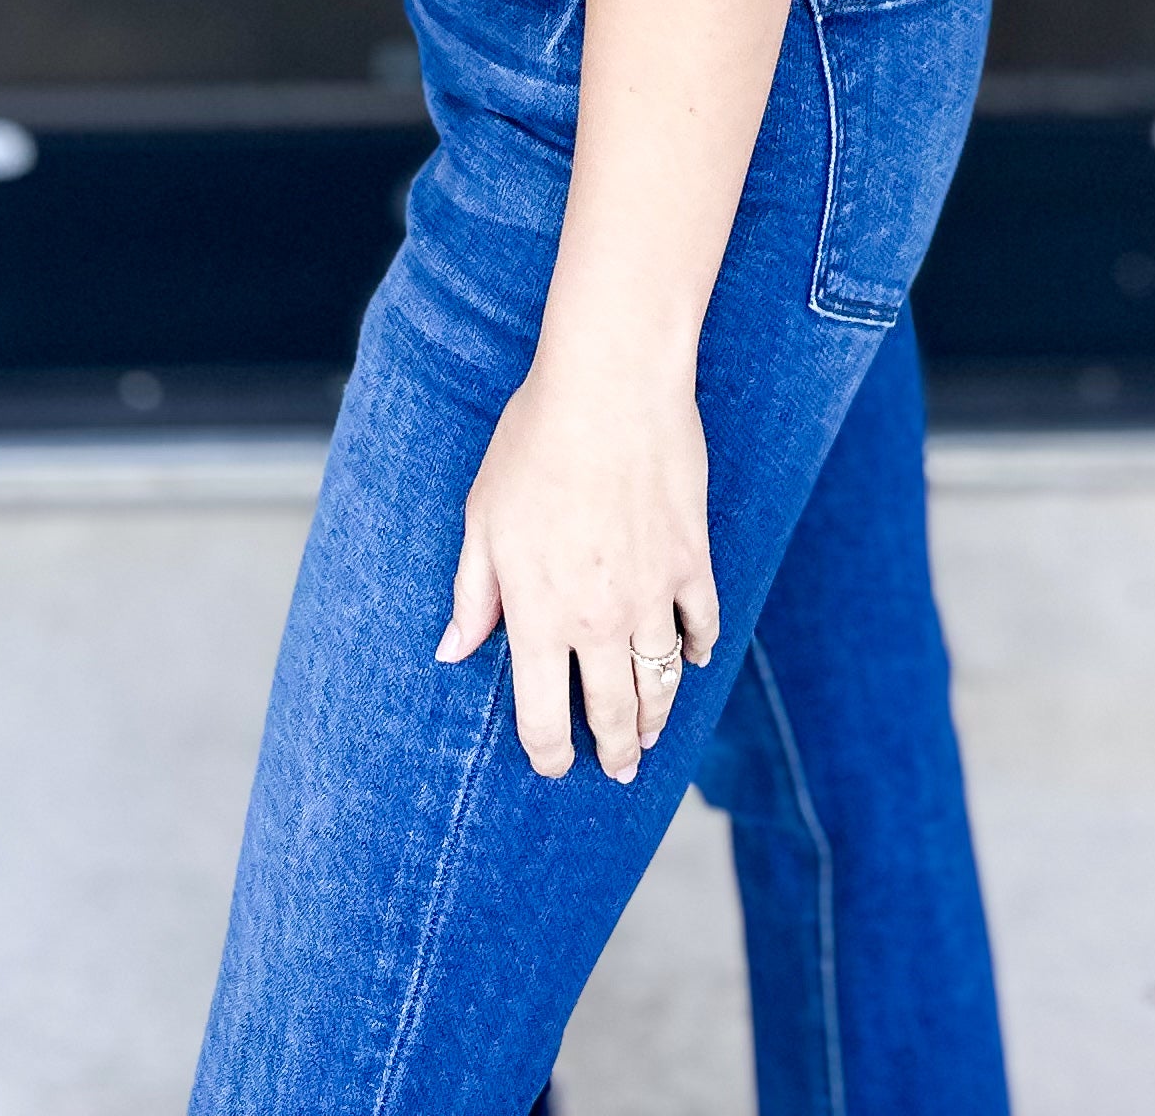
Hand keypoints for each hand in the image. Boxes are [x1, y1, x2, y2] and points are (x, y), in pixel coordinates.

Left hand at [437, 349, 720, 782]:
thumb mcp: (483, 519)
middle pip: (611, 712)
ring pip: (660, 681)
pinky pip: (702, 624)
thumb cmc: (534, 443)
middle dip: (615, 750)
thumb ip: (472, 593)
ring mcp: (652, 592)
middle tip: (620, 768)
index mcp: (538, 615)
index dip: (549, 754)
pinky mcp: (691, 558)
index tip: (554, 765)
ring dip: (658, 716)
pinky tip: (692, 659)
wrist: (611, 386)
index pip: (543, 718)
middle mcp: (597, 619)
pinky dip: (697, 650)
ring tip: (654, 734)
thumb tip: (453, 652)